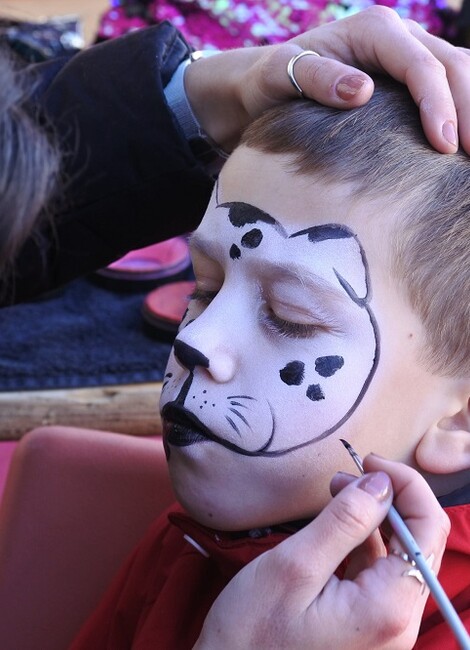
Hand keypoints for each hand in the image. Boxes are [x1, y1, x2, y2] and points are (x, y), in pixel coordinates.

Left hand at [185, 6, 469, 153]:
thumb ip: (316, 79)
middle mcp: (397, 36)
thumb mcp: (280, 76)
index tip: (444, 146)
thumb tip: (362, 91)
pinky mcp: (408, 77)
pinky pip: (448, 87)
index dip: (438, 104)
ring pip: (460, 74)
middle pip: (453, 66)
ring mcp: (407, 54)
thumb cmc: (270, 81)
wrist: (266, 83)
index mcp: (373, 30)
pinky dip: (463, 111)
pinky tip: (463, 144)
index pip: (421, 65)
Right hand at [194, 456, 449, 649]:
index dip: (407, 485)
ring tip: (337, 491)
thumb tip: (381, 484)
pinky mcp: (367, 626)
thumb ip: (344, 522)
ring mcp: (384, 626)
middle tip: (344, 475)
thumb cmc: (253, 631)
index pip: (428, 529)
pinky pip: (376, 574)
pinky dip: (361, 542)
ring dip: (373, 517)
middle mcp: (398, 620)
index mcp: (388, 606)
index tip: (370, 462)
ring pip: (397, 555)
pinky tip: (336, 526)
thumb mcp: (294, 566)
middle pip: (417, 542)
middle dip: (388, 498)